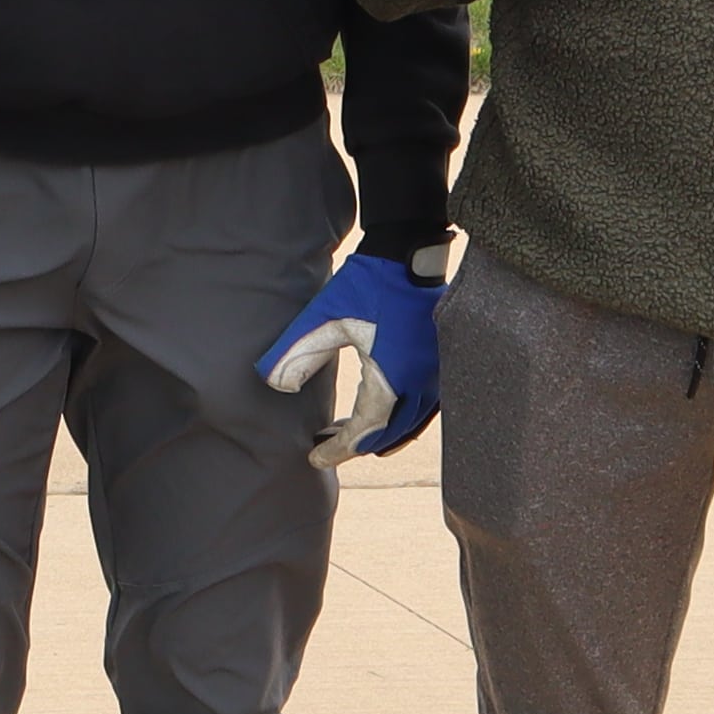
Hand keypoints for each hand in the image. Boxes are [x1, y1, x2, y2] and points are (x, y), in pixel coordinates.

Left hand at [259, 252, 442, 465]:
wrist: (410, 254)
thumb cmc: (368, 283)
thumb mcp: (325, 316)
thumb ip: (297, 351)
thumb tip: (274, 384)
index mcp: (394, 380)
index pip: (364, 432)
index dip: (338, 450)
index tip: (313, 458)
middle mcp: (422, 386)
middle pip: (388, 436)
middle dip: (355, 446)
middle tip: (323, 446)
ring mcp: (436, 377)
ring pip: (407, 424)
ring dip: (375, 434)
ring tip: (342, 432)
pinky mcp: (439, 364)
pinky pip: (420, 407)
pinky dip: (395, 417)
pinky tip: (373, 408)